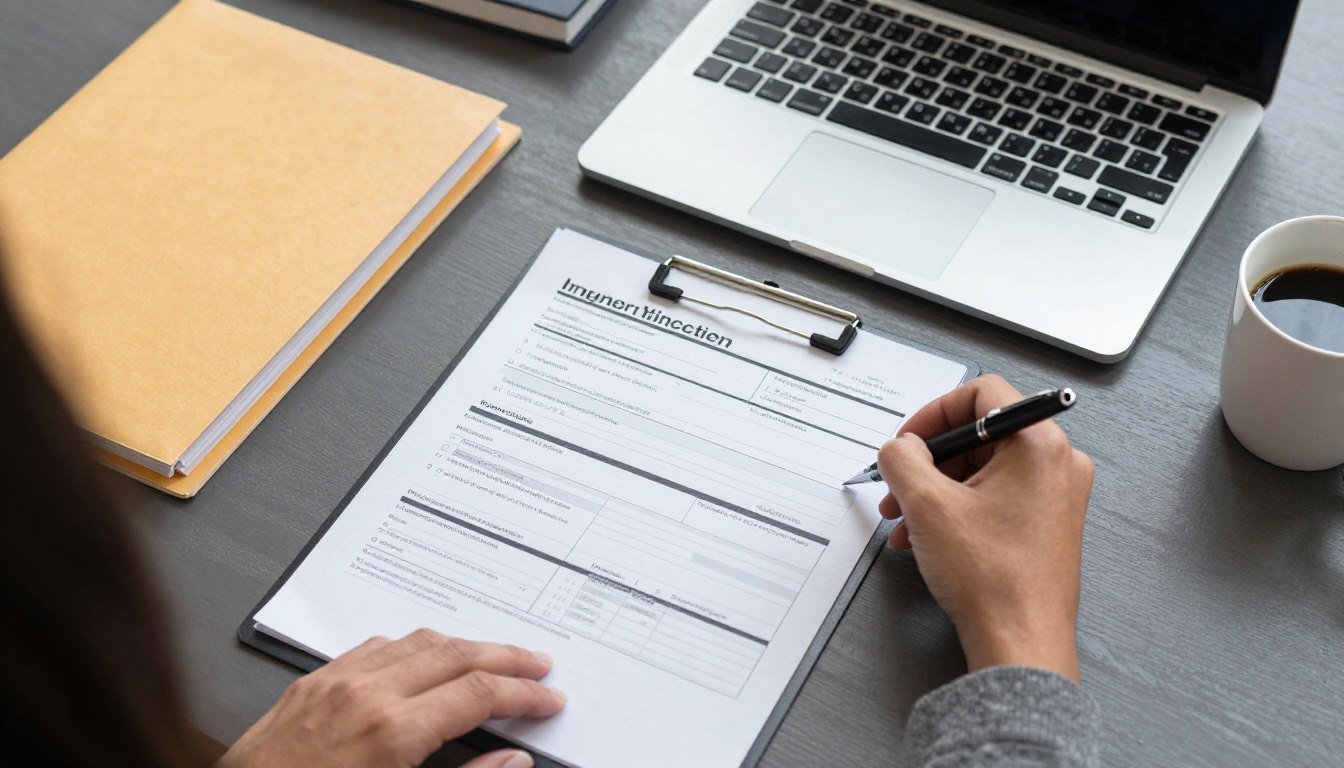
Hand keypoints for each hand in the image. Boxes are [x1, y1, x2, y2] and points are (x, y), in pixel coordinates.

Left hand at [219, 629, 565, 767]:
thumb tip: (512, 760)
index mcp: (392, 732)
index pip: (480, 694)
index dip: (524, 695)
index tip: (548, 700)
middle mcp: (364, 694)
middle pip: (457, 654)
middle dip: (505, 656)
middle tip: (537, 665)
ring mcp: (333, 683)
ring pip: (416, 641)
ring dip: (462, 644)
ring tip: (489, 656)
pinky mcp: (307, 685)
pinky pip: (371, 647)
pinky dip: (410, 646)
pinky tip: (418, 656)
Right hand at [878, 375, 1093, 680]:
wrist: (1020, 641)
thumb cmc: (993, 580)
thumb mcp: (926, 505)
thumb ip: (903, 458)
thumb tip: (900, 446)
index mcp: (1039, 444)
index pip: (981, 393)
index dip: (933, 413)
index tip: (909, 439)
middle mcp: (1058, 463)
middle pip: (979, 434)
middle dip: (928, 461)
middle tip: (899, 485)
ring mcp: (1057, 494)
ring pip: (984, 468)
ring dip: (937, 488)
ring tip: (906, 519)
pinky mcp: (1049, 522)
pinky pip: (996, 495)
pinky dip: (958, 507)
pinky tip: (928, 535)